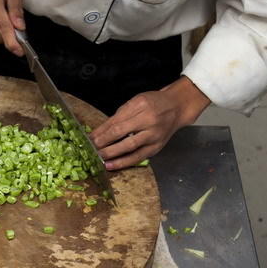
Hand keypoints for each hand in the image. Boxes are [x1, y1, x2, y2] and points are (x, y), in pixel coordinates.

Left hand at [90, 77, 210, 169]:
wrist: (177, 107)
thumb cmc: (154, 103)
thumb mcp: (135, 102)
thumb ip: (119, 116)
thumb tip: (100, 131)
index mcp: (140, 106)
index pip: (115, 121)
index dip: (100, 131)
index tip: (89, 137)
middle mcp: (148, 121)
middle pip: (121, 133)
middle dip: (103, 142)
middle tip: (90, 148)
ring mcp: (153, 136)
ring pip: (129, 147)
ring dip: (111, 154)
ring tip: (98, 158)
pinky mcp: (156, 147)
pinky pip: (138, 157)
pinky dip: (123, 162)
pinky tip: (112, 165)